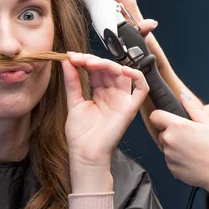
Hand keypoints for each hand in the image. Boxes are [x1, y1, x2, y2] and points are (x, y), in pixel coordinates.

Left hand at [63, 52, 148, 167]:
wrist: (84, 153)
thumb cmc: (80, 133)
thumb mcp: (73, 101)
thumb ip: (72, 81)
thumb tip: (66, 61)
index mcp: (100, 93)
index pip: (97, 70)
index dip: (86, 60)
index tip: (71, 56)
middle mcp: (113, 94)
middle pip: (109, 69)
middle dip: (93, 60)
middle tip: (78, 58)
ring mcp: (122, 100)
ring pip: (122, 74)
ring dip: (108, 64)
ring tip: (90, 63)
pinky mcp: (130, 108)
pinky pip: (141, 89)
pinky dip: (137, 77)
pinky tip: (123, 70)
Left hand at [149, 92, 208, 190]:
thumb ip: (192, 108)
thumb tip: (182, 95)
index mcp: (176, 126)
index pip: (155, 116)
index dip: (161, 117)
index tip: (170, 120)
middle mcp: (168, 140)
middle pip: (162, 132)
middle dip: (172, 133)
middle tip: (190, 139)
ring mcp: (168, 155)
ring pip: (166, 147)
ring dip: (175, 147)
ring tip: (194, 151)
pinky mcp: (170, 168)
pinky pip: (170, 160)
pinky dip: (178, 160)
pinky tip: (193, 161)